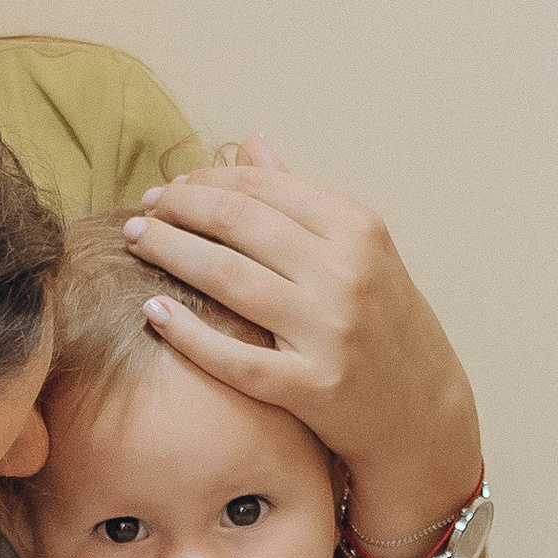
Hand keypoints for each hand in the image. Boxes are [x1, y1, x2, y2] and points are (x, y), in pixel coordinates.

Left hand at [120, 138, 479, 542]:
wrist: (423, 412)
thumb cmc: (381, 323)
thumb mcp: (358, 250)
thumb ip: (301, 199)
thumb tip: (250, 144)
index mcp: (357, 228)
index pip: (261, 187)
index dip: (204, 181)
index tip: (170, 189)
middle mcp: (345, 272)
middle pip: (236, 222)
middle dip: (177, 209)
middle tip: (141, 213)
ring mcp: (329, 331)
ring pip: (226, 277)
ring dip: (168, 252)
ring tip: (135, 242)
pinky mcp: (312, 387)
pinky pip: (233, 356)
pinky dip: (185, 332)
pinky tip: (152, 312)